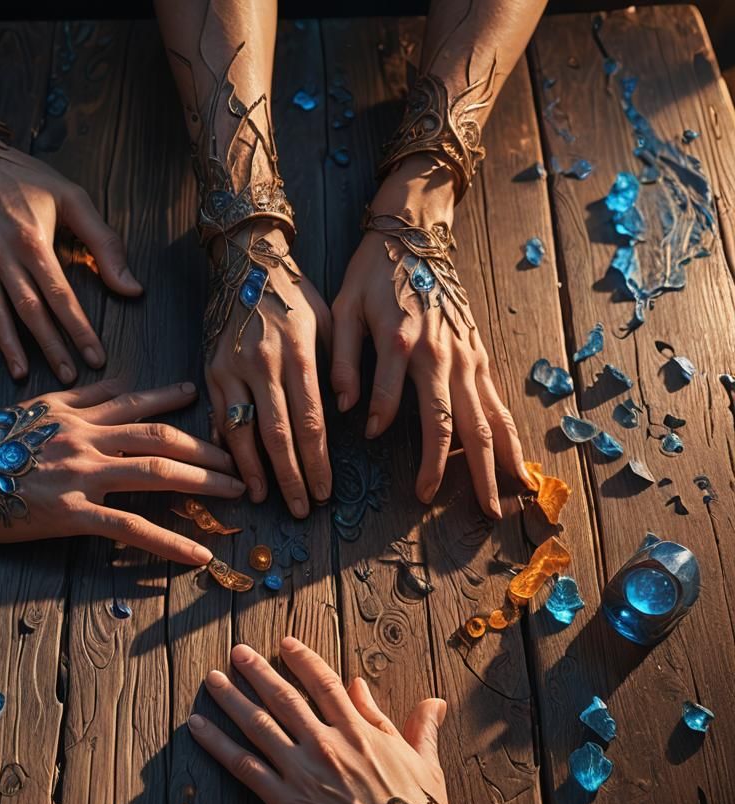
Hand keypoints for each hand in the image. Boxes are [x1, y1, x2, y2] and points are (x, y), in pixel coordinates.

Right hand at [0, 147, 142, 382]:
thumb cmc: (24, 177)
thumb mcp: (71, 198)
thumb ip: (104, 244)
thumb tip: (132, 288)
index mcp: (32, 243)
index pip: (62, 298)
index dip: (80, 331)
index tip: (96, 358)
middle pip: (28, 313)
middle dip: (50, 348)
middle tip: (67, 378)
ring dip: (4, 347)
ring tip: (20, 374)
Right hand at [0, 379, 242, 562]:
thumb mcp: (33, 406)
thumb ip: (77, 396)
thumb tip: (113, 380)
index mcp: (77, 413)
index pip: (139, 403)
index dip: (176, 401)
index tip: (206, 399)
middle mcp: (86, 436)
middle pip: (162, 437)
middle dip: (208, 449)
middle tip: (242, 461)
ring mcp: (79, 473)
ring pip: (155, 471)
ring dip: (203, 483)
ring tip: (237, 494)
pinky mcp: (69, 512)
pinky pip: (129, 526)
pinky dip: (168, 542)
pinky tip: (198, 555)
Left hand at [187, 637, 447, 803]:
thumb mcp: (424, 764)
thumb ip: (417, 728)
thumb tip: (428, 700)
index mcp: (358, 731)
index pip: (324, 683)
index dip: (302, 660)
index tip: (285, 643)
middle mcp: (325, 744)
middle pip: (283, 698)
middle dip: (257, 671)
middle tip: (237, 651)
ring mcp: (302, 771)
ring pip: (258, 725)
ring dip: (231, 698)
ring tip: (212, 680)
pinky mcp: (284, 802)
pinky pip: (242, 766)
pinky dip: (216, 743)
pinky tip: (197, 726)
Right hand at [205, 224, 331, 517]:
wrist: (247, 261)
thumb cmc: (296, 294)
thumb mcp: (328, 322)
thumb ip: (337, 367)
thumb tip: (347, 412)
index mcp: (297, 354)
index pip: (310, 423)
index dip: (317, 463)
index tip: (325, 492)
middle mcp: (262, 364)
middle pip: (277, 436)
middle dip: (290, 477)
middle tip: (300, 509)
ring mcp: (231, 369)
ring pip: (241, 432)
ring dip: (254, 471)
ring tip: (264, 498)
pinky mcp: (211, 370)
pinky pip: (219, 417)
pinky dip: (226, 447)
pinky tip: (234, 470)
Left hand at [330, 157, 526, 517]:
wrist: (415, 233)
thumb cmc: (373, 273)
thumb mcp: (344, 309)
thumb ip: (343, 360)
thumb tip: (344, 408)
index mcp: (402, 343)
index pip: (392, 402)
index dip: (380, 422)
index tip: (368, 437)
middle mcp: (442, 355)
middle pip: (458, 424)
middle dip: (465, 472)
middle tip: (478, 513)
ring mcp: (466, 356)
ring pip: (488, 418)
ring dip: (497, 462)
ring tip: (508, 500)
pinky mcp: (478, 354)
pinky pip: (497, 401)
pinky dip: (508, 434)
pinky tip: (517, 463)